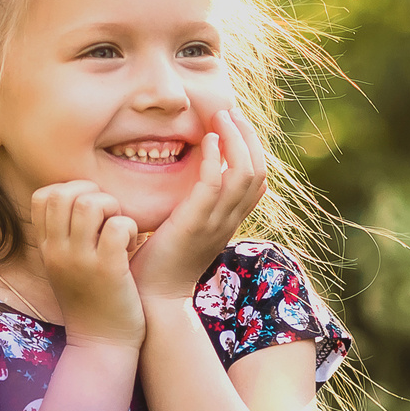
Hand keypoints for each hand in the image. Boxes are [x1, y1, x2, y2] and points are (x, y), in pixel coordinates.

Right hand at [31, 181, 144, 348]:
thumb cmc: (91, 303)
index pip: (42, 196)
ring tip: (120, 230)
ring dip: (113, 208)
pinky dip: (130, 227)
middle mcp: (58, 252)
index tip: (89, 210)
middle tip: (108, 217)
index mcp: (47, 249)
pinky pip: (118, 225)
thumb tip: (81, 200)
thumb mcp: (65, 268)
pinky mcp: (108, 270)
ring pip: (91, 203)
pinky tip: (131, 245)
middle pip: (64, 193)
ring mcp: (81, 261)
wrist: (100, 346)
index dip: (70, 190)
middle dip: (93, 193)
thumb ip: (65, 237)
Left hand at [127, 103, 267, 303]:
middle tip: (231, 112)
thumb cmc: (159, 263)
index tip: (234, 125)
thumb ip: (191, 208)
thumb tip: (184, 184)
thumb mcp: (184, 230)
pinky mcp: (194, 223)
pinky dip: (216, 157)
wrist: (151, 298)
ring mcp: (215, 223)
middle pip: (258, 172)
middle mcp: (228, 222)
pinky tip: (207, 140)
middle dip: (248, 137)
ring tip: (221, 116)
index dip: (252, 150)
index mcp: (228, 223)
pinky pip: (216, 183)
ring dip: (236, 140)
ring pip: (244, 173)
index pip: (257, 182)